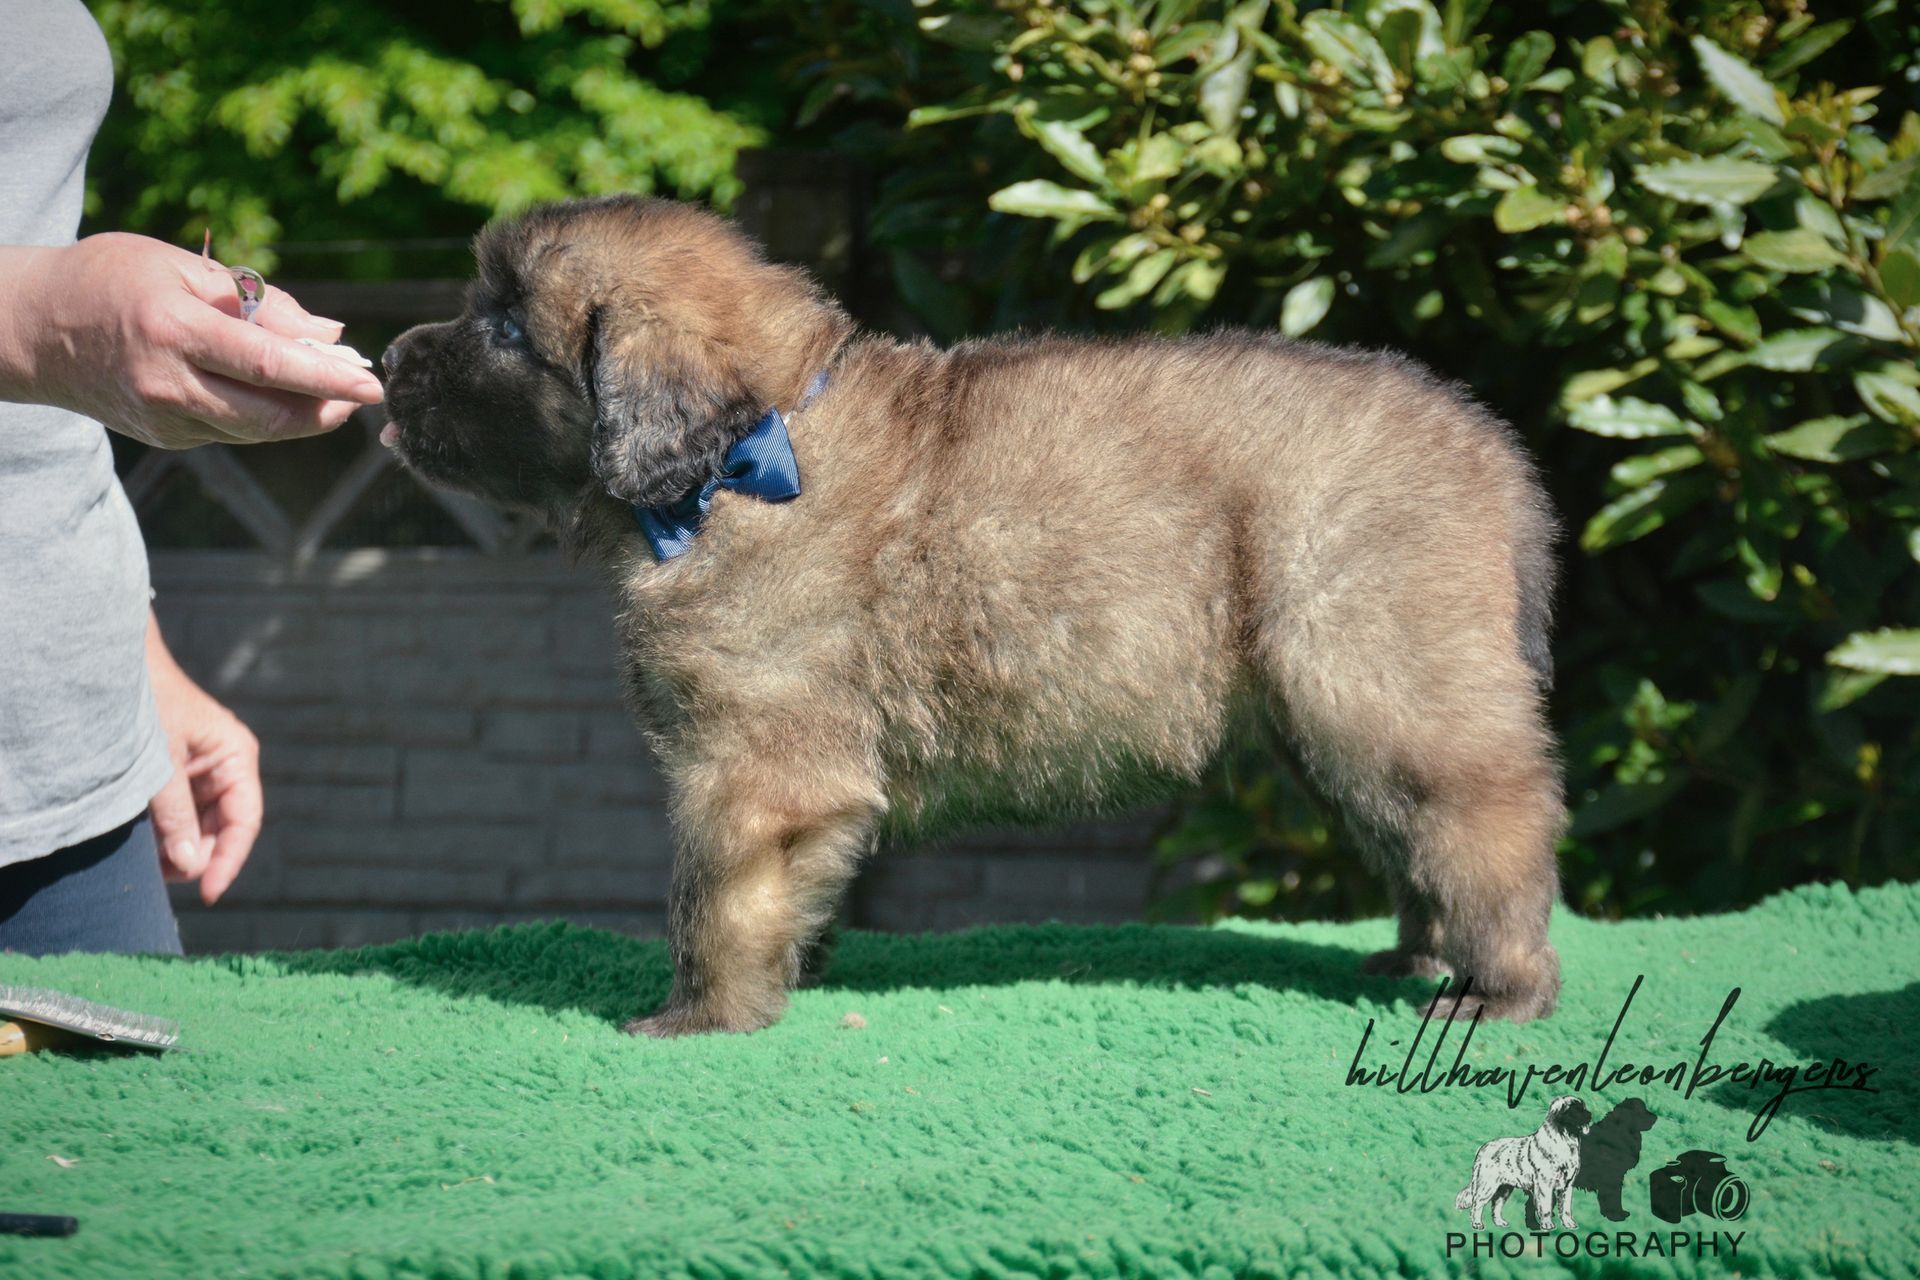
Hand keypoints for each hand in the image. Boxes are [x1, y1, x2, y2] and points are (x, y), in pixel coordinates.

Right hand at [0, 232, 383, 447]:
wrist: (30, 328)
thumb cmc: (109, 279)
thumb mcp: (181, 267)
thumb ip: (261, 301)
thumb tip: (329, 333)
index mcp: (174, 330)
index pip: (268, 364)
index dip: (327, 378)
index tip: (372, 384)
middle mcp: (170, 384)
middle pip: (272, 414)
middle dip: (328, 408)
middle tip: (363, 390)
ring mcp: (167, 419)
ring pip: (258, 430)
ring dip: (305, 414)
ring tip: (334, 389)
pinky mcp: (167, 438)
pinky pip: (234, 430)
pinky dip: (268, 415)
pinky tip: (285, 394)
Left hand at [146, 619, 261, 904]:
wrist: (115, 664)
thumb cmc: (146, 703)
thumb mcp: (159, 763)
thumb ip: (176, 815)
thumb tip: (189, 866)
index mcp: (237, 756)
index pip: (245, 821)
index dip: (229, 860)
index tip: (209, 894)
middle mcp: (227, 766)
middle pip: (222, 828)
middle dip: (195, 855)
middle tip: (159, 877)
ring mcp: (203, 770)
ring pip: (199, 824)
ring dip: (177, 845)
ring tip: (145, 856)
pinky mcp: (179, 774)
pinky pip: (180, 813)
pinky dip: (164, 831)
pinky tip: (142, 839)